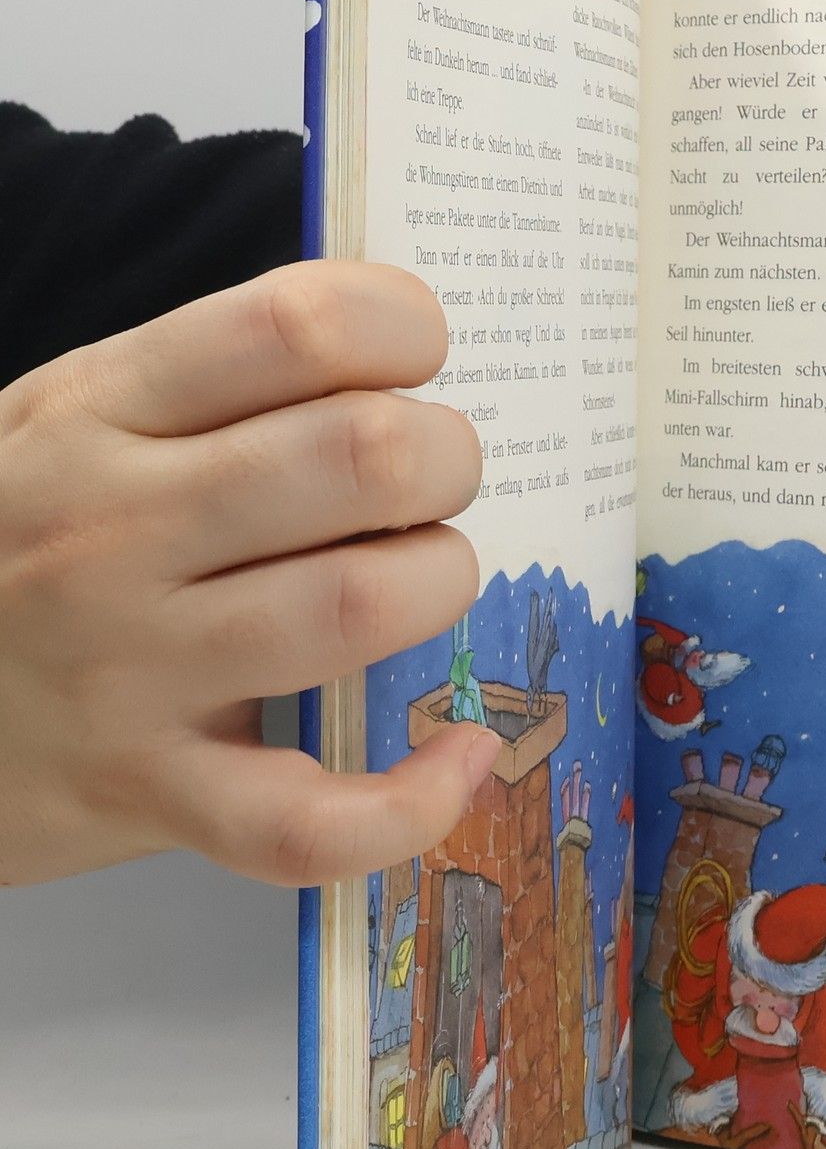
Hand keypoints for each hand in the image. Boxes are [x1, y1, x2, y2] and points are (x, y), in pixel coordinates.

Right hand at [0, 262, 494, 886]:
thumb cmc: (9, 544)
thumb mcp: (63, 421)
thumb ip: (209, 387)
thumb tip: (397, 373)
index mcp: (98, 411)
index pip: (298, 326)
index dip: (402, 328)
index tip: (413, 362)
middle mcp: (112, 531)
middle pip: (364, 456)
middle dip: (447, 459)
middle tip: (428, 485)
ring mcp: (128, 670)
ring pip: (362, 604)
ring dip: (439, 584)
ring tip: (419, 582)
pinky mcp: (147, 794)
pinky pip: (311, 822)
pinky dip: (414, 802)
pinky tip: (458, 754)